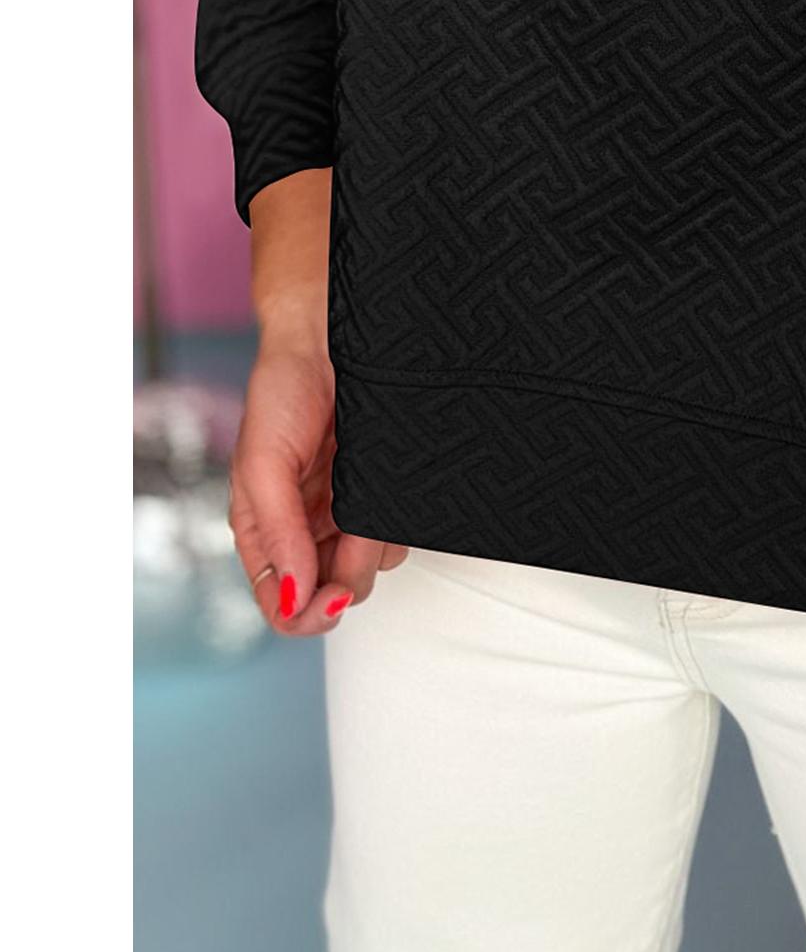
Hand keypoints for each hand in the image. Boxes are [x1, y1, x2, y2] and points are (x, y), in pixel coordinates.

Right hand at [227, 336, 408, 634]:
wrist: (331, 337)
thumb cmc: (282, 391)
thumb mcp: (263, 464)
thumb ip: (276, 532)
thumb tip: (289, 598)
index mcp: (265, 531)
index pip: (281, 605)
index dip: (307, 614)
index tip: (331, 597)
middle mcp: (306, 529)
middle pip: (331, 593)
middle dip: (347, 573)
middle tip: (355, 531)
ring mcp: (345, 513)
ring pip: (369, 567)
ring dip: (375, 543)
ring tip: (366, 494)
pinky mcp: (381, 492)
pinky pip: (396, 530)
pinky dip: (396, 519)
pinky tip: (386, 486)